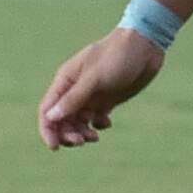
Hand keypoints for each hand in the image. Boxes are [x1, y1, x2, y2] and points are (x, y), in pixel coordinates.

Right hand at [38, 26, 165, 148]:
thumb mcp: (95, 78)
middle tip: (81, 141)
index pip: (47, 110)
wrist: (146, 46)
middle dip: (67, 134)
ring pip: (78, 122)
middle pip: (61, 120)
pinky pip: (95, 120)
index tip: (55, 147)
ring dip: (81, 133)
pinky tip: (107, 123)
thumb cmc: (118, 56)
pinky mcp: (107, 100)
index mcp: (66, 81)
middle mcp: (75, 89)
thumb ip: (74, 98)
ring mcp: (91, 95)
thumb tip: (51, 117)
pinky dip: (98, 126)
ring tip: (94, 137)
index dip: (47, 130)